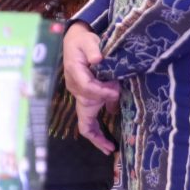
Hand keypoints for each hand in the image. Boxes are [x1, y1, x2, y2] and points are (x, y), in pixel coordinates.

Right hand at [62, 23, 119, 154]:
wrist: (75, 42)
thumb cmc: (82, 41)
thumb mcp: (87, 40)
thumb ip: (93, 49)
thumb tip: (97, 60)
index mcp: (75, 75)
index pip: (87, 89)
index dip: (102, 92)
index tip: (115, 90)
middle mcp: (75, 89)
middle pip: (84, 114)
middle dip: (96, 131)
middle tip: (110, 146)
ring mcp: (79, 96)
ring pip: (85, 120)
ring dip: (97, 135)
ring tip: (109, 148)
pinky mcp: (85, 98)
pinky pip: (88, 119)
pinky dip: (96, 131)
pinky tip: (107, 140)